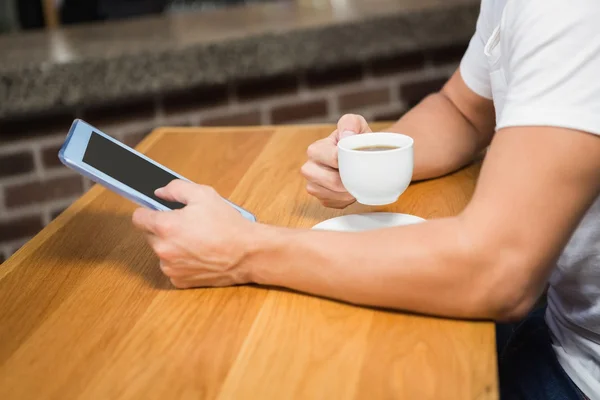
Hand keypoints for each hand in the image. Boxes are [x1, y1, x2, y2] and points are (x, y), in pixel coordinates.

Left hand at [131, 180, 255, 288]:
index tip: (158, 212)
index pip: (138, 218)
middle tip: (187, 225)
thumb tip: (160, 192)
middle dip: (163, 229)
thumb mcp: (204, 194)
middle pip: (149, 235)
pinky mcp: (179, 281)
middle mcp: (162, 249)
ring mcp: (170, 267)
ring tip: (197, 240)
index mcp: (164, 226)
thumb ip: (176, 189)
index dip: (148, 212)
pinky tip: (199, 254)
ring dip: (172, 246)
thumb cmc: (228, 225)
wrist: (247, 253)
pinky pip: (172, 267)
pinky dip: (181, 261)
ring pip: (161, 252)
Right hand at [301, 114, 371, 207]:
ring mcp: (313, 185)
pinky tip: (350, 189)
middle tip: (360, 173)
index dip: (349, 161)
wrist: (362, 156)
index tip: (359, 159)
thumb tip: (346, 136)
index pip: (332, 159)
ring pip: (333, 194)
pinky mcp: (322, 198)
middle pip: (332, 181)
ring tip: (356, 180)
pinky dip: (346, 199)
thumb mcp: (357, 124)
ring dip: (349, 190)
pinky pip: (335, 203)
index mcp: (315, 149)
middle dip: (349, 179)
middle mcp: (309, 168)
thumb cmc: (357, 140)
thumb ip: (350, 123)